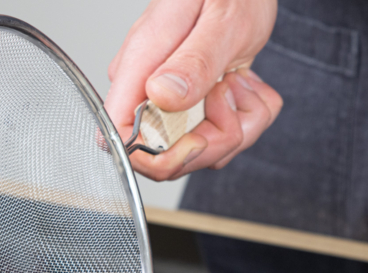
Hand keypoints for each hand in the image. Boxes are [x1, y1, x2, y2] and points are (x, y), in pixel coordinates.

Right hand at [105, 0, 282, 180]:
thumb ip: (193, 61)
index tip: (197, 139)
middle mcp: (149, 90)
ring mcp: (172, 102)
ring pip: (203, 151)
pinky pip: (223, 137)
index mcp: (141, 67)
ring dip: (238, 124)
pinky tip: (244, 83)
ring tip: (239, 80)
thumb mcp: (220, 19)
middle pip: (168, 158)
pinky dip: (248, 117)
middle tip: (231, 93)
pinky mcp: (196, 106)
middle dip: (215, 140)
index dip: (156, 157)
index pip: (120, 136)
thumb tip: (161, 96)